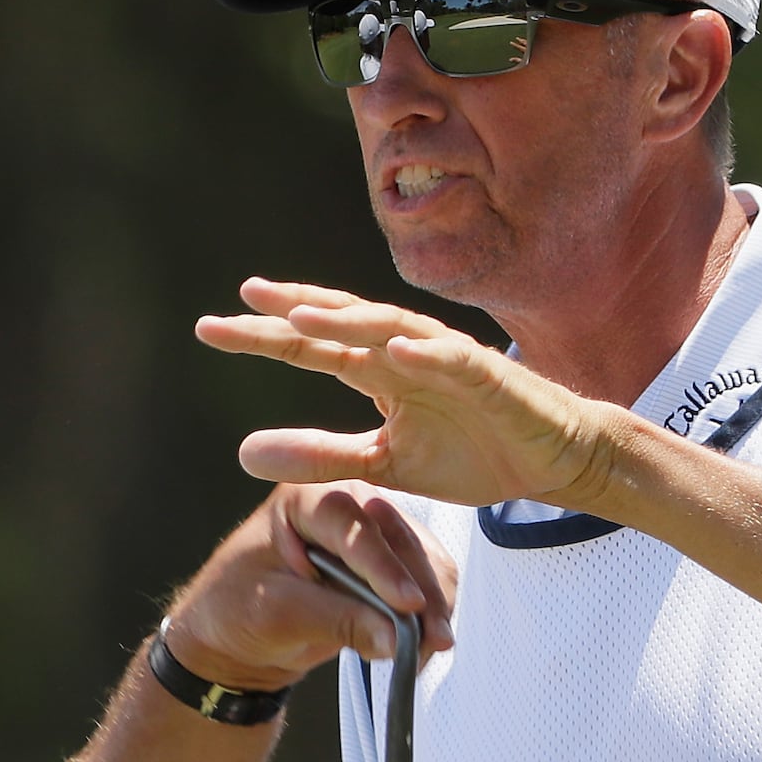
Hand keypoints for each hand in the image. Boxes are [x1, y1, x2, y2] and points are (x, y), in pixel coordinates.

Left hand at [157, 482, 455, 694]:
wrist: (234, 633)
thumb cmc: (235, 610)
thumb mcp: (276, 614)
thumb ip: (336, 620)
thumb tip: (396, 638)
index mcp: (303, 498)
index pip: (351, 523)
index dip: (382, 567)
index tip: (408, 606)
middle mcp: (346, 503)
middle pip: (399, 539)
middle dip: (422, 591)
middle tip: (434, 639)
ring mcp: (371, 532)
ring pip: (423, 561)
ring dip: (434, 607)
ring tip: (427, 651)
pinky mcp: (388, 564)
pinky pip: (425, 583)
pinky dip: (429, 615)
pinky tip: (421, 647)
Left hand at [197, 279, 624, 510]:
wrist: (553, 461)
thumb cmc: (472, 454)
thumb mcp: (382, 465)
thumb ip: (318, 455)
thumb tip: (242, 454)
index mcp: (378, 372)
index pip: (310, 348)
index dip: (262, 337)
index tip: (208, 329)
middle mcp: (405, 353)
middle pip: (340, 324)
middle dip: (291, 310)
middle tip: (241, 297)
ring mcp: (447, 358)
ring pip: (391, 329)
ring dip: (348, 321)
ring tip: (300, 316)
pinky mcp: (490, 375)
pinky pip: (455, 359)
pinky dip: (425, 352)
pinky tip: (393, 349)